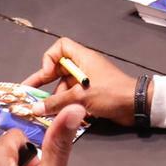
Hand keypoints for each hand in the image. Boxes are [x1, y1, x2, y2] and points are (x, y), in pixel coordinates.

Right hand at [23, 38, 138, 125]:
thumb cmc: (110, 93)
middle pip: (58, 70)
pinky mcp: (92, 96)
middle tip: (29, 95)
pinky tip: (61, 118)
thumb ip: (56, 102)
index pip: (61, 47)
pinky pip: (73, 98)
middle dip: (44, 83)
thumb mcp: (81, 97)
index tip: (47, 74)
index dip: (50, 58)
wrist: (137, 106)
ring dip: (56, 100)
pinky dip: (67, 106)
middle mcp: (83, 67)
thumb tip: (34, 108)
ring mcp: (88, 82)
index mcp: (83, 58)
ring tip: (48, 113)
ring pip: (64, 87)